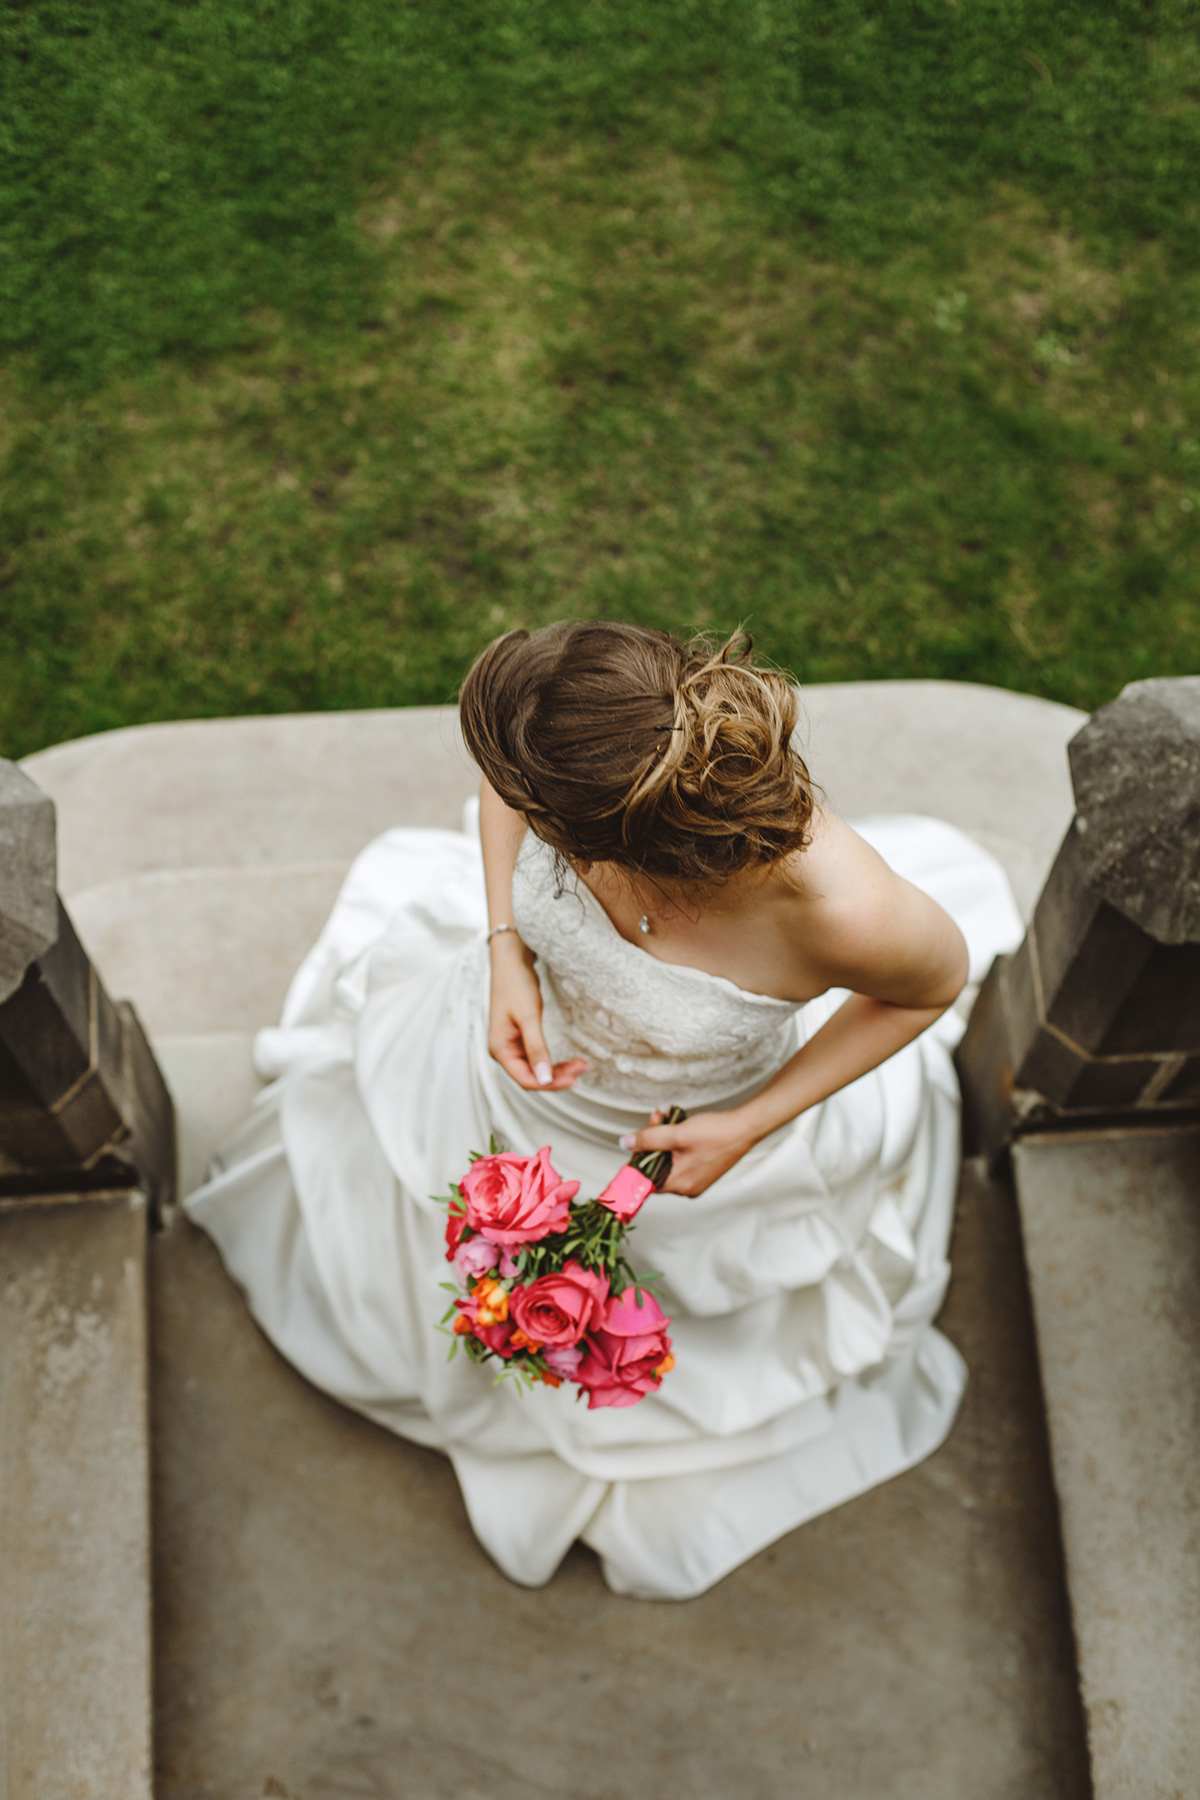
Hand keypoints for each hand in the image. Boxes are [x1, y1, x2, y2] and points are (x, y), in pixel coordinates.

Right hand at [487, 933, 587, 1091]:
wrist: (511, 962)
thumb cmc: (516, 986)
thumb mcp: (529, 1017)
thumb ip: (537, 1049)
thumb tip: (545, 1079)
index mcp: (500, 1050)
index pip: (526, 1080)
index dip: (550, 1083)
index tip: (575, 1078)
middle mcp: (504, 1051)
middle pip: (532, 1077)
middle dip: (557, 1076)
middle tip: (583, 1068)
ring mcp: (512, 1045)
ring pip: (537, 1068)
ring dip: (558, 1070)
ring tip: (581, 1065)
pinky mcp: (520, 1038)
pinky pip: (537, 1057)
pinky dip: (553, 1061)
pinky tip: (569, 1061)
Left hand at [619, 1108, 759, 1197]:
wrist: (744, 1128)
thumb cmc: (715, 1134)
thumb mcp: (675, 1134)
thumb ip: (647, 1140)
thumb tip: (625, 1143)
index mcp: (679, 1185)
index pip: (646, 1179)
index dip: (637, 1158)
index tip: (636, 1141)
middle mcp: (687, 1188)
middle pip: (656, 1166)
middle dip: (652, 1141)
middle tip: (655, 1119)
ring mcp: (696, 1179)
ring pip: (668, 1159)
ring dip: (663, 1137)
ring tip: (666, 1117)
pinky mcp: (703, 1169)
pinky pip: (681, 1158)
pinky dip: (676, 1142)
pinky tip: (677, 1124)